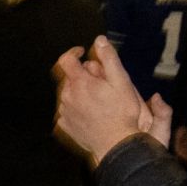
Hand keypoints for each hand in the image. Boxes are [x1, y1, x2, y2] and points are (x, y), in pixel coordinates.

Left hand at [54, 36, 152, 165]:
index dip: (74, 53)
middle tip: (103, 82)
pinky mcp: (64, 125)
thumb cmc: (122, 113)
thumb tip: (100, 41)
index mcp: (80, 83)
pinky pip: (67, 110)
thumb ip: (109, 59)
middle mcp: (67, 96)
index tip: (82, 52)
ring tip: (100, 100)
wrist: (116, 144)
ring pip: (69, 94)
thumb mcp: (121, 81)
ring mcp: (64, 112)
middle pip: (70, 78)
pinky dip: (77, 107)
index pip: (66, 60)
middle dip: (84, 75)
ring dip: (81, 92)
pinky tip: (93, 113)